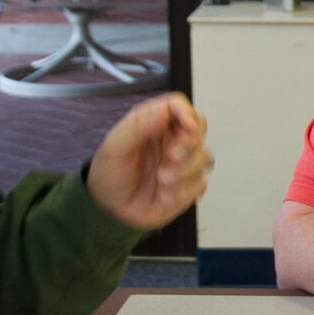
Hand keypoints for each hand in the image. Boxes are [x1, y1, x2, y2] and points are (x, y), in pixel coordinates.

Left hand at [88, 93, 210, 228]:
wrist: (108, 208)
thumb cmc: (109, 172)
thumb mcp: (114, 146)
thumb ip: (138, 126)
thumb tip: (163, 112)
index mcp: (154, 124)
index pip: (179, 106)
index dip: (187, 113)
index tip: (187, 127)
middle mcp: (172, 141)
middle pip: (200, 129)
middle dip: (189, 144)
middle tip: (171, 156)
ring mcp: (182, 164)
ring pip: (205, 157)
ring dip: (185, 171)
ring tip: (162, 180)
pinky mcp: (187, 187)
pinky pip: (201, 185)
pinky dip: (184, 192)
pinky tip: (164, 196)